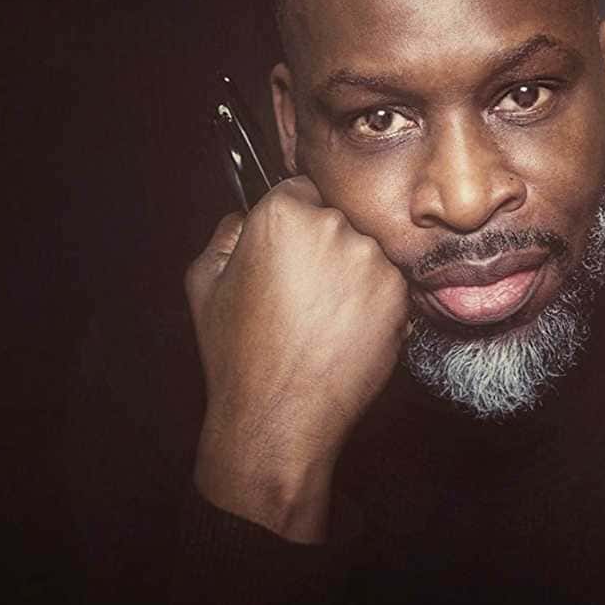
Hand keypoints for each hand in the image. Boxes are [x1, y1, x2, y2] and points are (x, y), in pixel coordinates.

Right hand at [184, 175, 409, 541]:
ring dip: (351, 272)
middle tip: (302, 290)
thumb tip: (244, 216)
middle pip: (336, 219)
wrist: (281, 415)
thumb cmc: (237, 353)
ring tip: (321, 316)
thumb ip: (227, 233)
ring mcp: (372, 260)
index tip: (289, 247)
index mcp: (283, 214)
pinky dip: (372, 300)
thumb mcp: (205, 282)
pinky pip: (386, 283)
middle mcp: (335, 227)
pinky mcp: (399, 294)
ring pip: (364, 251)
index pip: (301, 189)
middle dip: (323, 245)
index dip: (294, 219)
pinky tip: (344, 330)